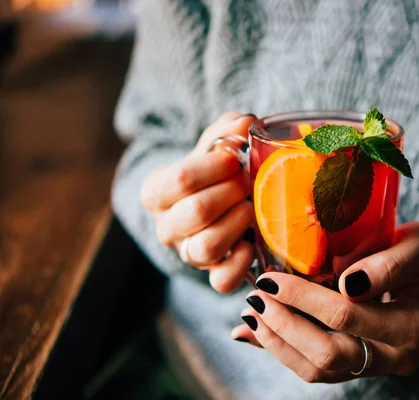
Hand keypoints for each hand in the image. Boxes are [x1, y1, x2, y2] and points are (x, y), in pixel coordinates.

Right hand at [141, 111, 256, 292]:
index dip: (214, 167)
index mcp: (156, 193)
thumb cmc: (213, 174)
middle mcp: (166, 228)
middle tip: (247, 181)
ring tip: (250, 206)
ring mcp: (188, 255)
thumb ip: (225, 132)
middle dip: (230, 193)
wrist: (214, 205)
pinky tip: (251, 242)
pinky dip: (240, 263)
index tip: (235, 158)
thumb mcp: (211, 148)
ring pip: (206, 248)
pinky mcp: (212, 276)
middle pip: (196, 213)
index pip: (180, 180)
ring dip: (236, 224)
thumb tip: (244, 123)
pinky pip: (222, 281)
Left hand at [231, 222, 418, 381]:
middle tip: (256, 298)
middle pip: (328, 354)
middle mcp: (395, 355)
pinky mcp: (359, 364)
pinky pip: (317, 367)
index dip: (304, 299)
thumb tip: (347, 282)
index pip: (347, 316)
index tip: (270, 279)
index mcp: (412, 325)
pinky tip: (255, 334)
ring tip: (251, 314)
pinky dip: (283, 351)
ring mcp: (377, 364)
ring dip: (278, 344)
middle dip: (284, 326)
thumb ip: (390, 262)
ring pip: (318, 369)